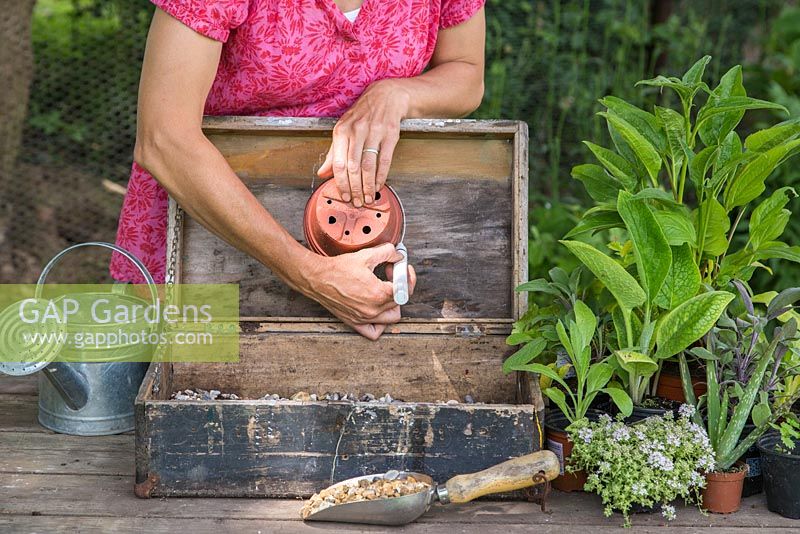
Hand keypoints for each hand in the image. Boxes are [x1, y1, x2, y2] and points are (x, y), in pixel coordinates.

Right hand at [303, 243, 416, 339]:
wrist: (317, 278)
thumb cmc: (338, 269)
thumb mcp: (366, 255)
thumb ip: (387, 252)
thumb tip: (398, 255)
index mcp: (378, 294)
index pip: (405, 289)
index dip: (406, 276)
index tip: (402, 269)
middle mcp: (373, 310)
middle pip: (399, 302)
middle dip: (399, 286)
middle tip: (389, 274)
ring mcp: (364, 318)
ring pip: (391, 318)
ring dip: (393, 305)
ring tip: (385, 292)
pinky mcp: (355, 322)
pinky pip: (374, 331)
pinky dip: (380, 324)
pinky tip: (377, 311)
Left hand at [317, 79, 410, 206]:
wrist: (386, 96)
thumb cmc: (363, 115)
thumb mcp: (344, 130)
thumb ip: (333, 153)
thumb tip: (322, 173)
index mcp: (341, 131)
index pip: (339, 163)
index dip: (341, 183)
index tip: (344, 196)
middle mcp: (356, 131)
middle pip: (353, 167)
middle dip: (355, 188)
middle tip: (358, 202)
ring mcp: (374, 132)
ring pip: (369, 165)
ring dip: (369, 185)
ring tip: (369, 197)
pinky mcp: (390, 134)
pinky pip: (385, 160)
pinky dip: (382, 176)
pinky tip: (380, 185)